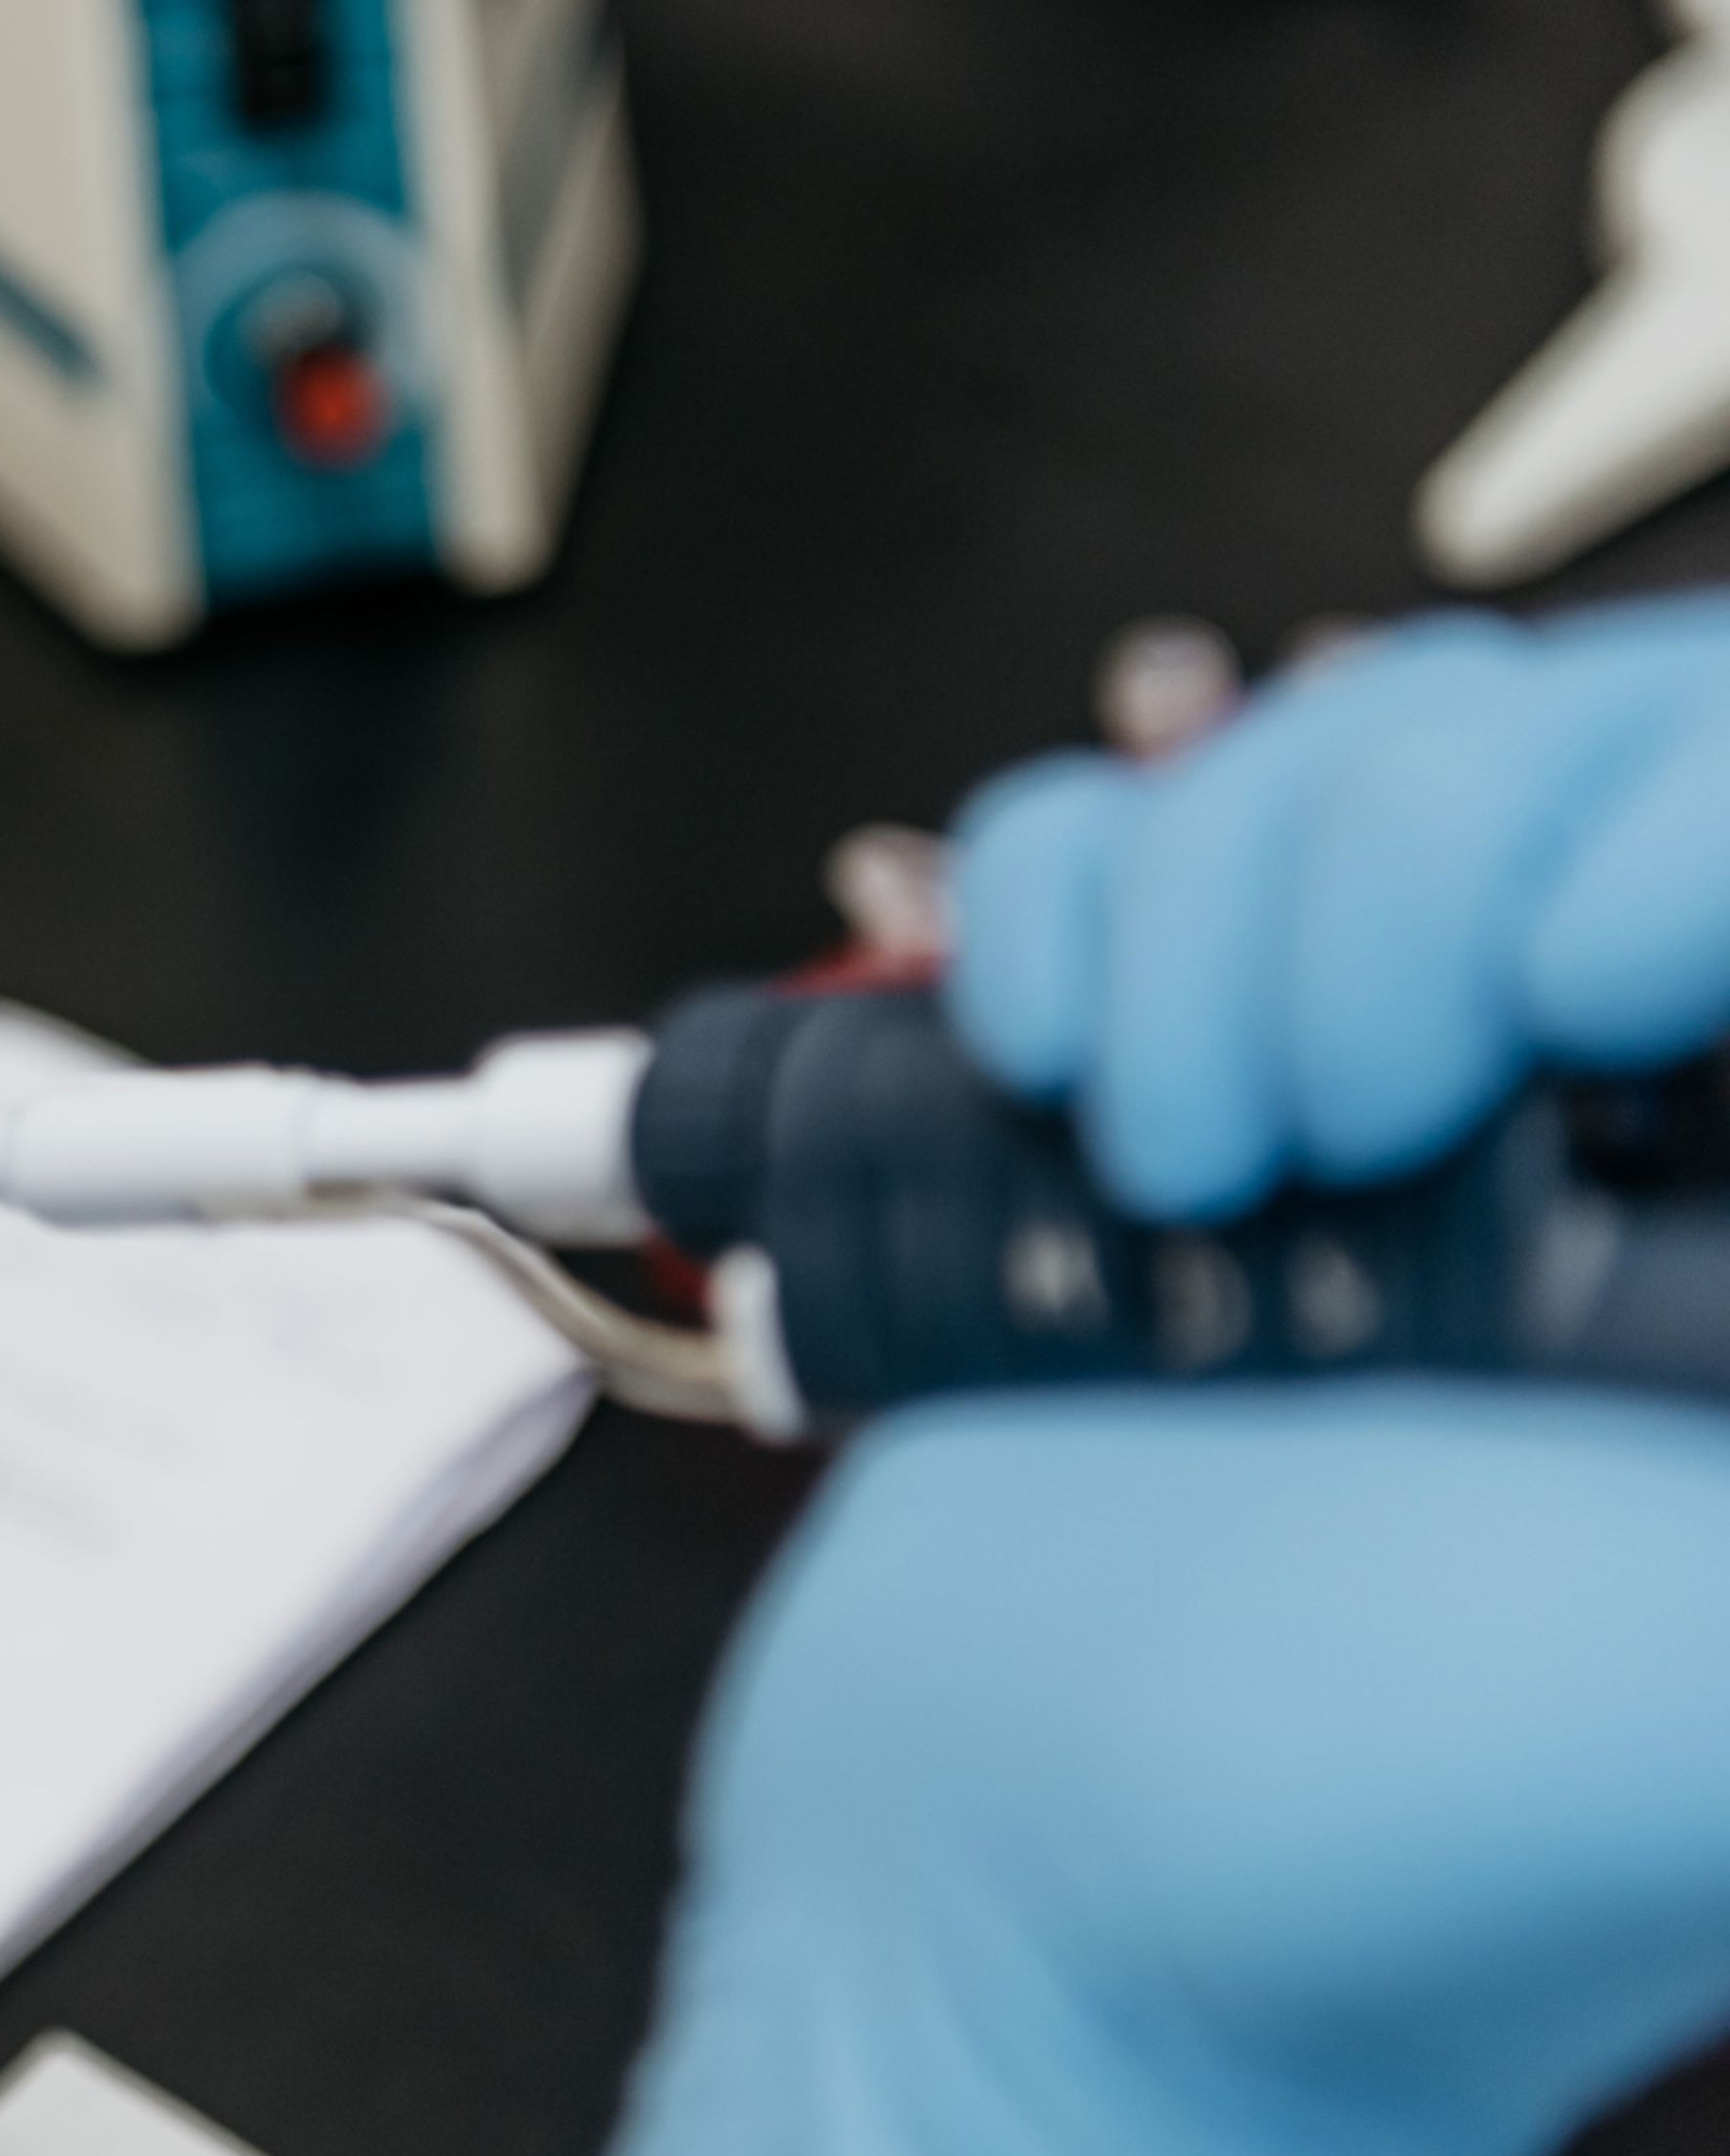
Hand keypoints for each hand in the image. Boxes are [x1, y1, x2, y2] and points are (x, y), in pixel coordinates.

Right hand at [617, 594, 1729, 2154]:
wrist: (980, 1901)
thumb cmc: (1344, 1849)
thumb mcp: (1677, 1689)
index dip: (1682, 818)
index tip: (1570, 981)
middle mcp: (1637, 1149)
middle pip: (1584, 738)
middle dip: (1405, 888)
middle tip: (1330, 1134)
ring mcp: (1404, 1098)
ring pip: (1354, 742)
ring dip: (1203, 907)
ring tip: (1168, 1157)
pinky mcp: (1181, 1078)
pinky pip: (1129, 822)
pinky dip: (1053, 893)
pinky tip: (1053, 1062)